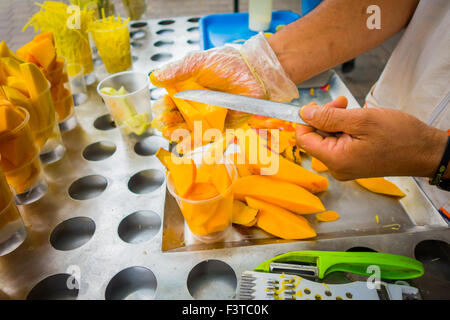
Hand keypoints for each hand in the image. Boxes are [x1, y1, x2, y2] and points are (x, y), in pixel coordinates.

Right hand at [150, 33, 298, 128]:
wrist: (255, 73)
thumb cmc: (229, 63)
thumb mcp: (199, 62)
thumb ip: (177, 70)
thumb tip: (155, 77)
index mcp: (188, 88)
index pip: (170, 100)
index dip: (163, 106)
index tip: (159, 108)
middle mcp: (196, 103)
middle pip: (176, 117)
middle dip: (167, 122)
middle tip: (162, 123)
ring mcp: (207, 116)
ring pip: (187, 129)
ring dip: (176, 133)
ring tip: (169, 134)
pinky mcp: (220, 127)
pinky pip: (204, 136)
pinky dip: (193, 142)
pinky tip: (183, 145)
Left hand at [295, 97, 447, 179]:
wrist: (425, 151)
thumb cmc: (399, 136)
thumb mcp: (362, 120)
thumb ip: (329, 117)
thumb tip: (305, 113)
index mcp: (335, 159)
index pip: (304, 138)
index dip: (306, 119)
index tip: (318, 105)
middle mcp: (336, 167)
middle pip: (315, 138)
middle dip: (324, 117)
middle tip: (342, 103)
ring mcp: (344, 166)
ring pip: (327, 139)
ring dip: (335, 121)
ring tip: (352, 109)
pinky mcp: (353, 163)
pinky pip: (339, 143)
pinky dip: (344, 129)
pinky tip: (356, 121)